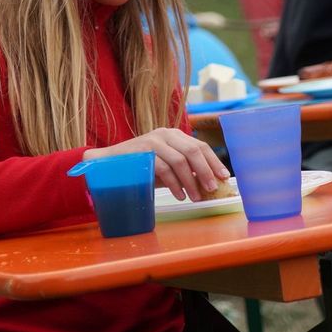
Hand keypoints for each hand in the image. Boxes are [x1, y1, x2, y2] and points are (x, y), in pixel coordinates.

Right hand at [83, 128, 229, 201]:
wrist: (106, 164)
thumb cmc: (141, 167)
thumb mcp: (165, 166)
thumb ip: (184, 170)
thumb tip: (208, 184)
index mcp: (173, 134)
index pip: (199, 146)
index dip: (214, 162)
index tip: (224, 177)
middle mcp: (165, 134)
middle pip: (193, 150)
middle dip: (206, 171)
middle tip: (213, 188)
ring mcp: (152, 141)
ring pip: (180, 161)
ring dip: (191, 181)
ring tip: (196, 197)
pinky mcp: (142, 152)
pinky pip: (164, 168)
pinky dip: (174, 184)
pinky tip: (180, 195)